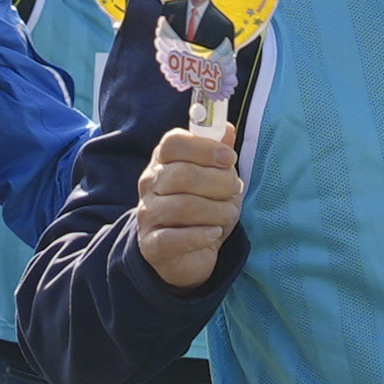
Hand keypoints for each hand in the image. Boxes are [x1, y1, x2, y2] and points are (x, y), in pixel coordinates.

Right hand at [137, 120, 244, 289]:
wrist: (187, 255)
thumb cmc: (204, 209)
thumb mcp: (216, 178)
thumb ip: (219, 154)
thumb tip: (228, 128)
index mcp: (163, 161)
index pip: (172, 143)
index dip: (204, 148)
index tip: (229, 159)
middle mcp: (150, 184)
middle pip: (181, 174)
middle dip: (218, 183)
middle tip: (235, 190)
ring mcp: (148, 215)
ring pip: (182, 207)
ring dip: (216, 210)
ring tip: (229, 214)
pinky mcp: (152, 245)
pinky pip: (173, 239)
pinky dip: (200, 236)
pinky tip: (214, 233)